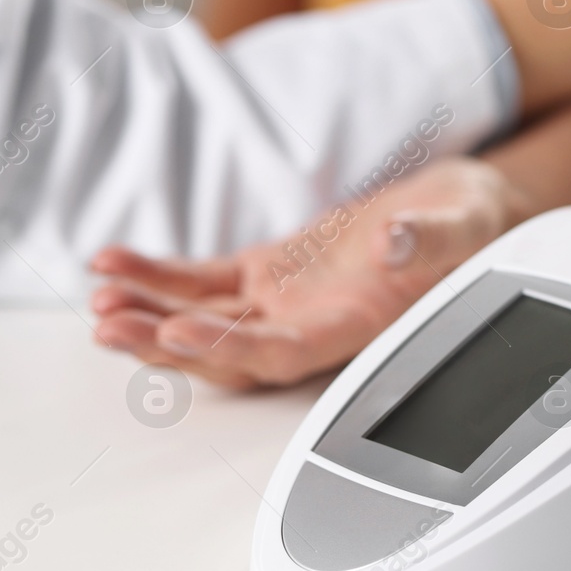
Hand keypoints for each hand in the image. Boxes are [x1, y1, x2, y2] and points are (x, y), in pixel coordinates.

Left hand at [90, 158, 527, 388]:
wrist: (459, 215)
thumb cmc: (472, 227)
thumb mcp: (466, 226)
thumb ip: (432, 240)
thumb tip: (394, 242)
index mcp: (355, 328)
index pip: (281, 355)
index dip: (229, 350)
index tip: (179, 335)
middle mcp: (310, 325)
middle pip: (225, 349)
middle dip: (163, 341)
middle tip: (110, 326)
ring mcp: (283, 302)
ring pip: (202, 318)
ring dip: (147, 313)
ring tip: (98, 298)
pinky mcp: (268, 272)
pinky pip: (202, 279)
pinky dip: (157, 274)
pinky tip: (112, 262)